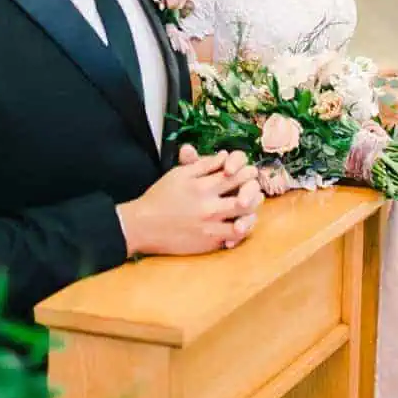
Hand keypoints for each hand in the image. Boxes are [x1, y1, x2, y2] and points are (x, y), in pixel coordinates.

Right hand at [118, 148, 261, 256]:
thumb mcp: (179, 174)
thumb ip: (203, 164)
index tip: (247, 171)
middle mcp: (209, 206)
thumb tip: (224, 156)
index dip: (246, 171)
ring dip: (253, 210)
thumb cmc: (160, 196)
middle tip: (254, 188)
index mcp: (202, 185)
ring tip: (249, 205)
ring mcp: (211, 225)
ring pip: (245, 218)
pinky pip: (234, 237)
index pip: (235, 175)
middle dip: (254, 190)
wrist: (143, 225)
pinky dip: (241, 230)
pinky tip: (239, 224)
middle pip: (245, 196)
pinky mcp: (209, 242)